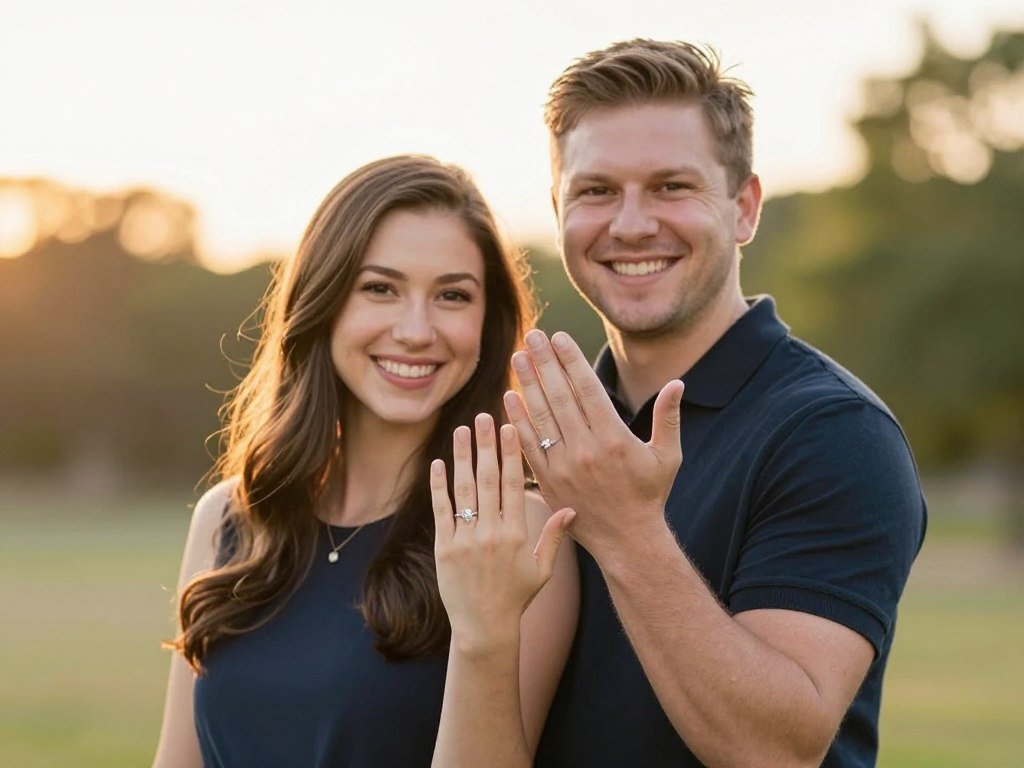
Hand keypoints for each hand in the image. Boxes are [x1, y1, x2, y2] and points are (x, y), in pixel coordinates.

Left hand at [431, 413, 574, 655]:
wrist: (484, 627)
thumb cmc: (516, 597)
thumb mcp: (542, 569)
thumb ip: (554, 537)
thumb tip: (572, 508)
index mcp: (516, 533)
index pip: (515, 484)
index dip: (512, 454)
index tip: (510, 428)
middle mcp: (491, 532)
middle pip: (489, 479)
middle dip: (486, 445)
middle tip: (483, 417)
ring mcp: (466, 540)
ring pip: (464, 490)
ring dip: (461, 457)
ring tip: (460, 430)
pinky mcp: (444, 548)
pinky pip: (441, 511)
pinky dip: (439, 486)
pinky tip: (438, 463)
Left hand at [503, 330, 683, 555]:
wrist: (626, 540)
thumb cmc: (649, 495)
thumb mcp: (667, 457)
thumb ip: (669, 418)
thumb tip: (678, 383)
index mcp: (615, 439)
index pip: (587, 389)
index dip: (570, 360)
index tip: (558, 337)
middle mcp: (586, 450)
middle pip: (559, 396)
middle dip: (545, 363)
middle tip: (533, 336)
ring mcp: (564, 466)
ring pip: (541, 417)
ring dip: (527, 384)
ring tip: (518, 357)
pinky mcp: (548, 482)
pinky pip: (528, 446)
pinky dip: (518, 421)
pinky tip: (509, 397)